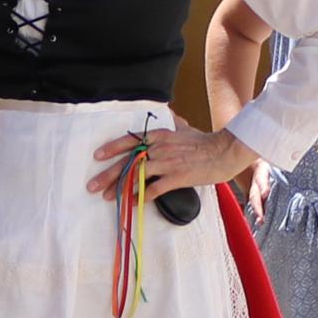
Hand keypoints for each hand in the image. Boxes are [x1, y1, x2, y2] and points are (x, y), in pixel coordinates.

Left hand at [91, 125, 252, 201]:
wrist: (225, 151)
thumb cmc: (205, 142)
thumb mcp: (184, 128)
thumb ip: (172, 124)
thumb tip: (169, 114)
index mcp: (160, 135)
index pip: (130, 140)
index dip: (112, 148)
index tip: (97, 156)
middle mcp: (160, 148)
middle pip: (128, 162)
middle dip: (107, 174)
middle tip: (92, 185)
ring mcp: (167, 163)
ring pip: (136, 176)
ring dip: (120, 188)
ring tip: (107, 197)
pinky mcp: (176, 177)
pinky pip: (153, 189)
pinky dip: (140, 197)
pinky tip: (132, 203)